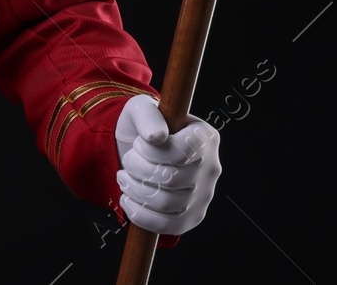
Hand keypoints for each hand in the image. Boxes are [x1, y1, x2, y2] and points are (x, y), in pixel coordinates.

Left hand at [114, 94, 220, 235]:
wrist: (139, 150)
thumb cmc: (144, 126)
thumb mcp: (140, 109)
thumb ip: (147, 115)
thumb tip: (157, 136)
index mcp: (205, 137)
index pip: (182, 151)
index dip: (152, 151)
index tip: (140, 144)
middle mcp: (211, 167)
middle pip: (171, 179)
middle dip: (137, 168)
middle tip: (128, 160)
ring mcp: (204, 195)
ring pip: (167, 204)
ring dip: (135, 190)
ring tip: (125, 177)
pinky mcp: (192, 217)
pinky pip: (167, 227)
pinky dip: (140, 214)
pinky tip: (128, 199)